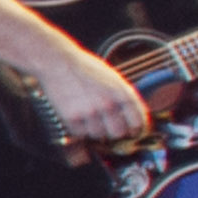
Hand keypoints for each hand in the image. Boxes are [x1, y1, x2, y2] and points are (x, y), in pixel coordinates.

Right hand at [30, 40, 155, 155]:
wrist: (58, 62)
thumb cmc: (85, 68)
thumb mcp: (113, 78)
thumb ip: (125, 97)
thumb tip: (134, 117)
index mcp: (122, 93)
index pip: (138, 123)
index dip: (136, 130)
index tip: (132, 133)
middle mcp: (109, 104)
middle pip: (119, 133)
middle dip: (114, 132)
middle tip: (108, 127)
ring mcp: (90, 112)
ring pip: (99, 135)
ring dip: (95, 130)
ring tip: (89, 117)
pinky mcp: (72, 118)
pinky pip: (81, 133)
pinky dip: (79, 128)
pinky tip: (78, 115)